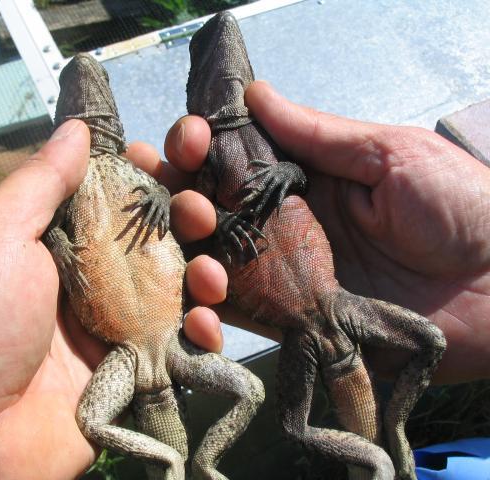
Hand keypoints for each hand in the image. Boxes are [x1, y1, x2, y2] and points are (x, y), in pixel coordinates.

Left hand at [0, 120, 226, 478]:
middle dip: (186, 216)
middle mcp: (87, 276)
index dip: (144, 173)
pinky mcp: (132, 368)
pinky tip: (204, 326)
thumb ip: (39, 182)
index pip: (110, 193)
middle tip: (201, 210)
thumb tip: (77, 130)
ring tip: (210, 274)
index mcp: (52, 239)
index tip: (171, 156)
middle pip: (152, 236)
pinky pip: (179, 344)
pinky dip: (201, 333)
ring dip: (204, 272)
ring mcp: (112, 323)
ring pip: (175, 287)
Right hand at [159, 80, 489, 383]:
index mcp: (301, 178)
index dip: (197, 146)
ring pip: (209, 262)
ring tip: (201, 253)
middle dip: (179, 199)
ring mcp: (282, 274)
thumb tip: (254, 93)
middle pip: (206, 210)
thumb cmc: (459, 207)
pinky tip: (202, 308)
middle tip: (189, 200)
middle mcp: (281, 224)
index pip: (229, 158)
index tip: (189, 139)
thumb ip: (318, 134)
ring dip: (187, 256)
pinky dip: (206, 316)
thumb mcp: (390, 154)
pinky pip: (237, 318)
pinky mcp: (291, 321)